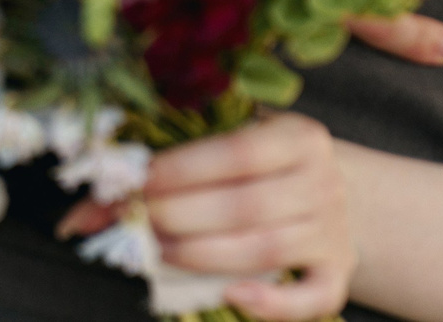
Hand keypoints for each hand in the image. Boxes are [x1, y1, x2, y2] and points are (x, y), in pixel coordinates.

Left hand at [144, 114, 351, 320]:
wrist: (338, 195)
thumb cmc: (273, 167)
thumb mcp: (247, 142)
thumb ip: (189, 160)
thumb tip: (104, 199)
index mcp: (301, 138)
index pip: (238, 152)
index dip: (185, 169)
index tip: (142, 180)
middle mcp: (324, 182)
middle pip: (247, 206)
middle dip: (183, 215)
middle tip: (141, 219)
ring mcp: (333, 232)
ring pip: (265, 251)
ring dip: (204, 255)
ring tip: (161, 252)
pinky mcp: (337, 274)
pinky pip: (309, 298)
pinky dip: (272, 304)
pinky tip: (230, 295)